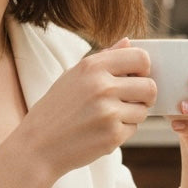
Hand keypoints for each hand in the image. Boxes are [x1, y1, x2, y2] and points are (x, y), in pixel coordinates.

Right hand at [20, 38, 155, 176]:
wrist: (37, 146)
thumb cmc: (56, 108)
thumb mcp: (73, 75)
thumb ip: (104, 58)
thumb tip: (129, 41)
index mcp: (92, 66)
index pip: (141, 58)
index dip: (144, 69)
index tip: (136, 78)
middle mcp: (102, 86)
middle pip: (150, 87)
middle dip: (144, 96)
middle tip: (130, 101)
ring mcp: (108, 112)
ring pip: (143, 111)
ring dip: (132, 115)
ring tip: (108, 117)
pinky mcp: (112, 136)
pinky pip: (133, 129)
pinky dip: (122, 131)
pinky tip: (101, 131)